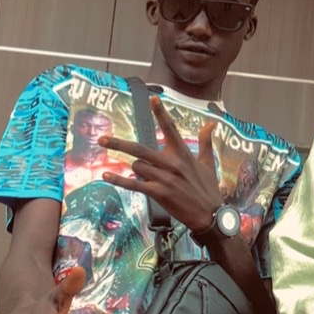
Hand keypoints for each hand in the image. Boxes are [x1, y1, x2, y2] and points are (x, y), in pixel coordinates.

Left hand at [103, 95, 223, 240]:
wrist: (209, 214)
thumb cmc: (208, 188)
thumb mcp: (208, 163)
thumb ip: (206, 142)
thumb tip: (211, 123)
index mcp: (183, 153)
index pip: (170, 129)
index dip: (161, 113)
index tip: (153, 99)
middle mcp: (172, 163)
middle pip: (140, 149)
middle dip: (119, 144)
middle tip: (102, 139)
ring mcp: (164, 178)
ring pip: (137, 167)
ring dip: (135, 169)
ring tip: (145, 176)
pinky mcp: (158, 192)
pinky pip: (134, 184)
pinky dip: (119, 180)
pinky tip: (107, 175)